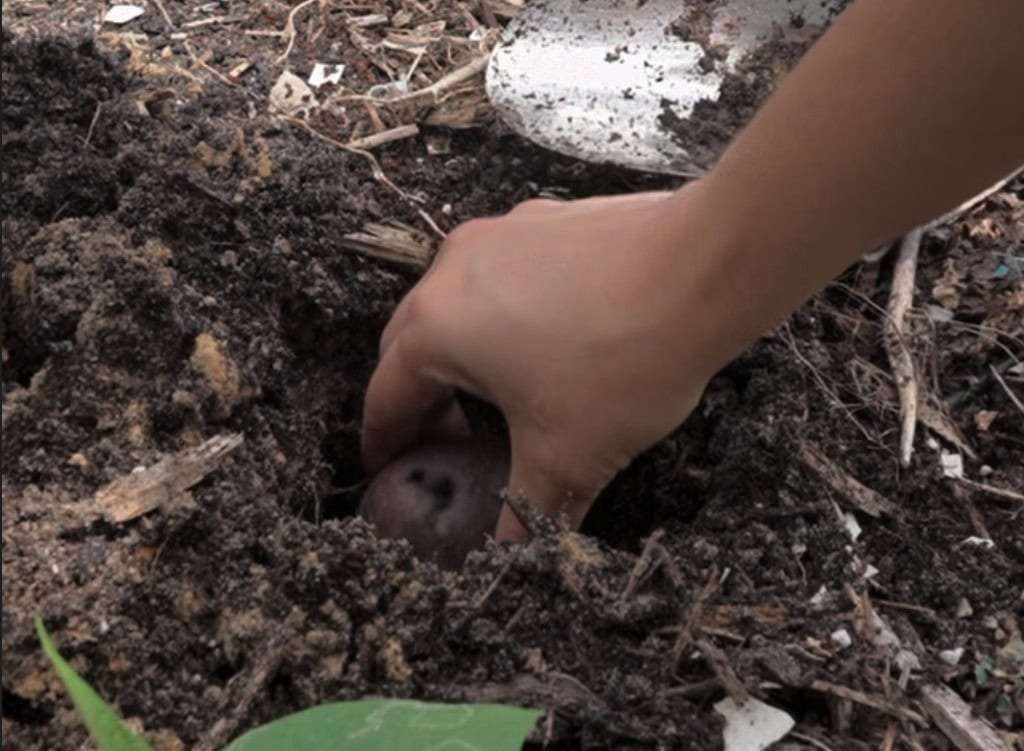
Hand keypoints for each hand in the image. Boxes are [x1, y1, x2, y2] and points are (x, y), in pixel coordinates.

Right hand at [361, 189, 718, 541]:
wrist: (706, 267)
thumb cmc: (621, 361)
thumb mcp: (568, 456)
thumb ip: (526, 514)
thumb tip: (509, 559)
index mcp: (435, 327)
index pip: (385, 398)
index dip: (384, 444)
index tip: (389, 469)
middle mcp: (451, 269)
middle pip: (410, 345)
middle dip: (420, 397)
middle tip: (447, 441)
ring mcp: (500, 233)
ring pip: (458, 303)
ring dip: (465, 350)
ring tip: (502, 391)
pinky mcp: (545, 219)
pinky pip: (505, 275)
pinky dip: (507, 313)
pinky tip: (553, 338)